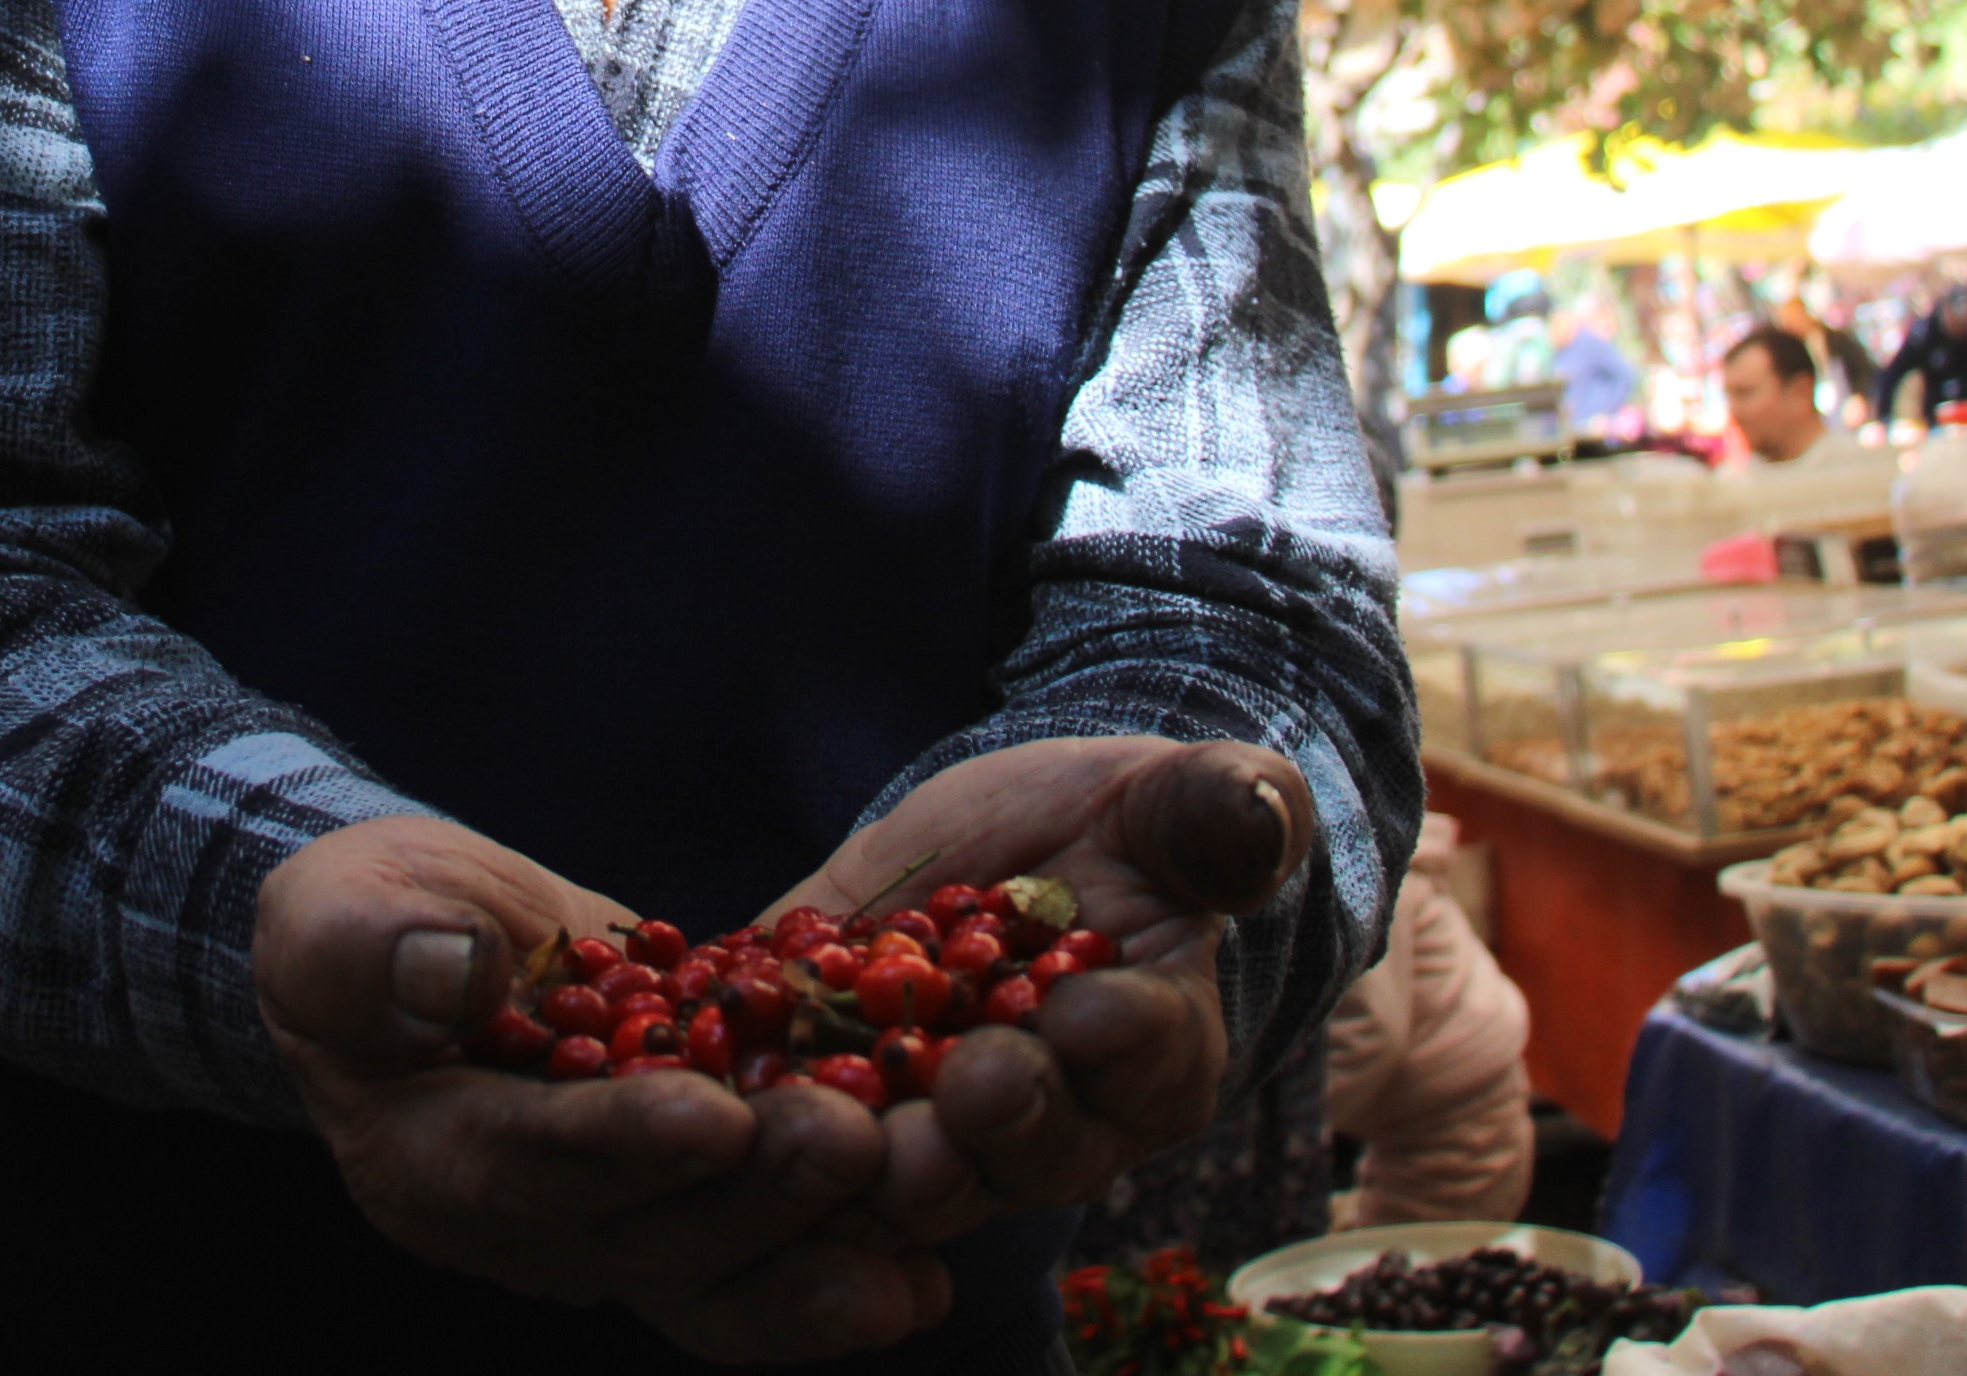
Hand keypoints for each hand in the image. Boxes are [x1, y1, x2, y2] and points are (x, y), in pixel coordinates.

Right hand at [256, 814, 948, 1361]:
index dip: (623, 1143)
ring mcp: (606, 1231)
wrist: (413, 947)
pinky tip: (927, 1268)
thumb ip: (372, 948)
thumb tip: (446, 971)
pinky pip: (758, 1262)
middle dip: (758, 1195)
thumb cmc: (357, 921)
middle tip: (857, 1140)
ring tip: (922, 1217)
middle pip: (651, 1238)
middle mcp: (525, 1230)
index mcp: (427, 1162)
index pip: (532, 1163)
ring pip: (722, 1275)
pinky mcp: (676, 1207)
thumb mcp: (336, 912)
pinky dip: (836, 1264)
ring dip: (823, 1249)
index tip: (710, 1112)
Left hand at [763, 738, 1314, 1243]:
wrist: (1032, 841)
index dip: (1122, 1042)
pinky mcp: (828, 1087)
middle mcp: (1053, 1123)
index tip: (1086, 1008)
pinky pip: (791, 1114)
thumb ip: (1222, 816)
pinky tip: (707, 1081)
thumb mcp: (1181, 800)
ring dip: (866, 1154)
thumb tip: (1260, 812)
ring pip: (905, 1167)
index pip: (1151, 1064)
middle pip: (1025, 1151)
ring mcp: (933, 1124)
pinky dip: (749, 1107)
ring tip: (832, 1119)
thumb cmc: (1132, 826)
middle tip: (962, 1087)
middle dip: (990, 1125)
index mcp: (1160, 1056)